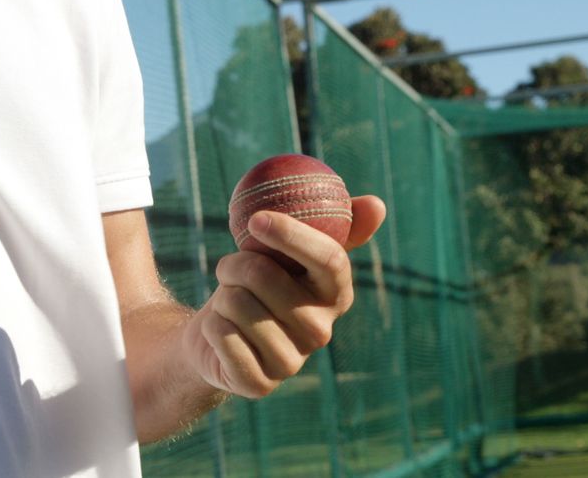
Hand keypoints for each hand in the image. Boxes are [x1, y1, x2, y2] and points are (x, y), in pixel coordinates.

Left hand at [181, 196, 385, 397]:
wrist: (220, 336)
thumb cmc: (258, 284)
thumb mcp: (291, 253)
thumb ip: (333, 226)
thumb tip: (377, 204)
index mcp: (337, 295)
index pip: (330, 260)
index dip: (293, 236)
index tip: (257, 219)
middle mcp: (321, 332)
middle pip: (264, 276)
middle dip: (234, 263)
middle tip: (230, 268)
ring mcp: (292, 362)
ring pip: (237, 303)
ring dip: (221, 295)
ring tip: (229, 302)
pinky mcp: (259, 384)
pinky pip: (221, 334)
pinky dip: (210, 325)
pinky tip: (221, 332)